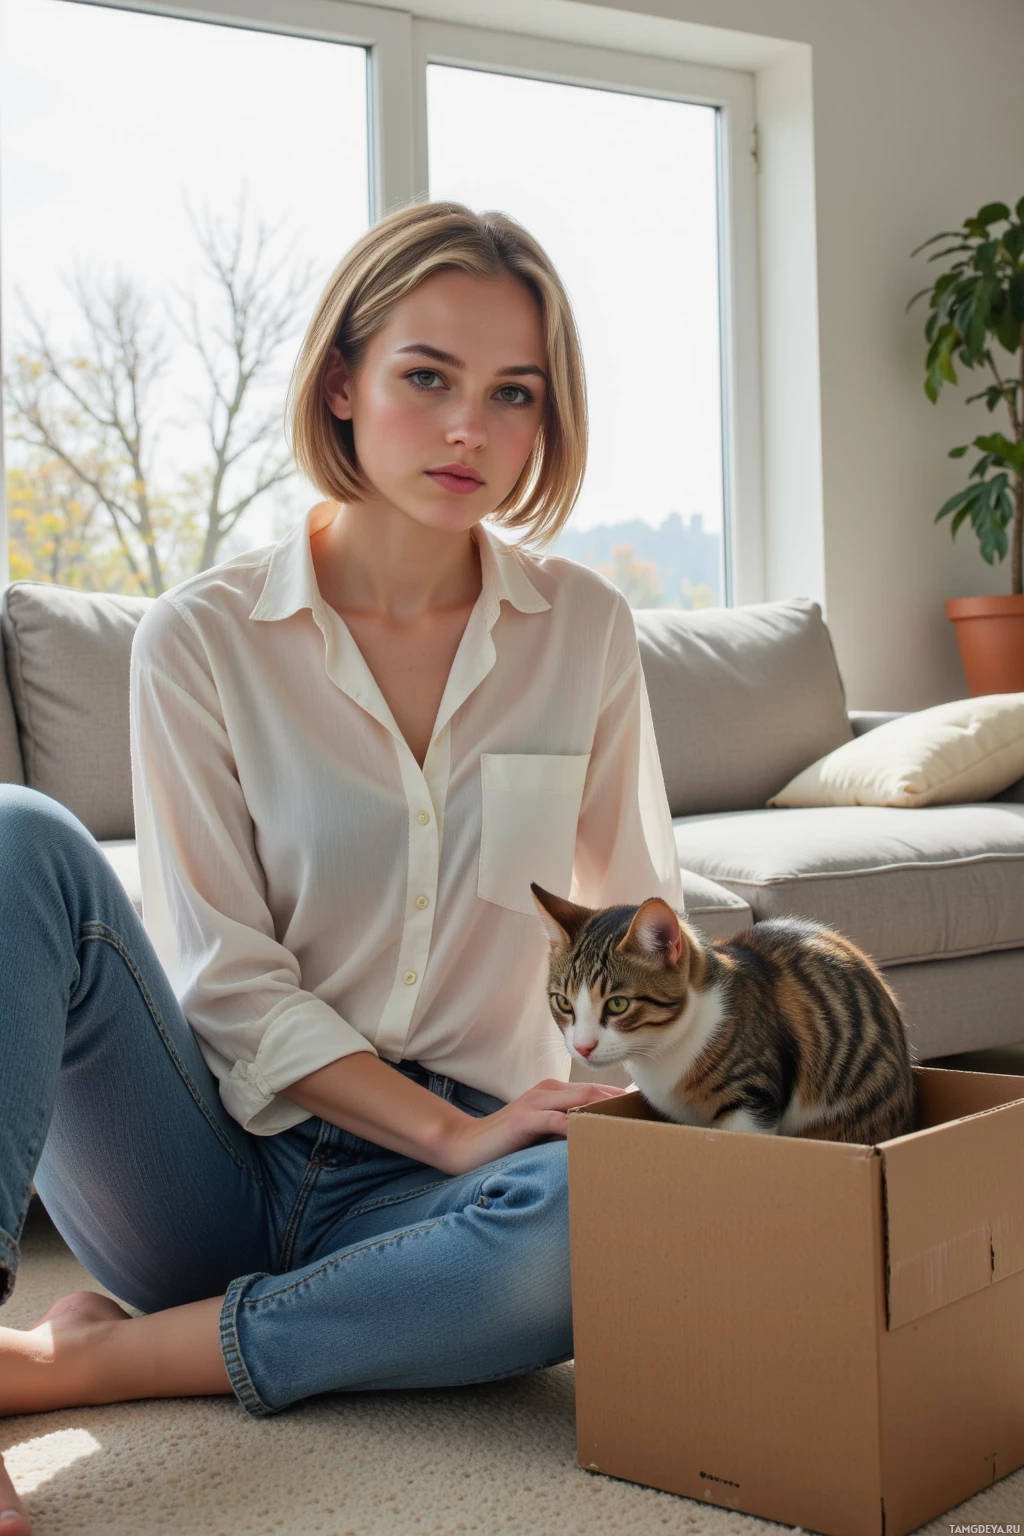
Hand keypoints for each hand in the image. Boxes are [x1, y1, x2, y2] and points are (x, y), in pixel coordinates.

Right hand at [434, 1078, 630, 1176]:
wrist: (464, 1145)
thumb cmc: (507, 1142)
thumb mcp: (541, 1131)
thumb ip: (565, 1128)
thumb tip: (597, 1140)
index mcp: (553, 1092)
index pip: (594, 1091)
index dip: (620, 1099)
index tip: (645, 1109)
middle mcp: (547, 1091)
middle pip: (593, 1092)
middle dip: (621, 1102)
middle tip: (648, 1114)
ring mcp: (535, 1103)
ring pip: (579, 1101)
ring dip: (606, 1110)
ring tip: (631, 1122)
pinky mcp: (524, 1120)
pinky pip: (555, 1121)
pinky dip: (576, 1126)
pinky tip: (593, 1135)